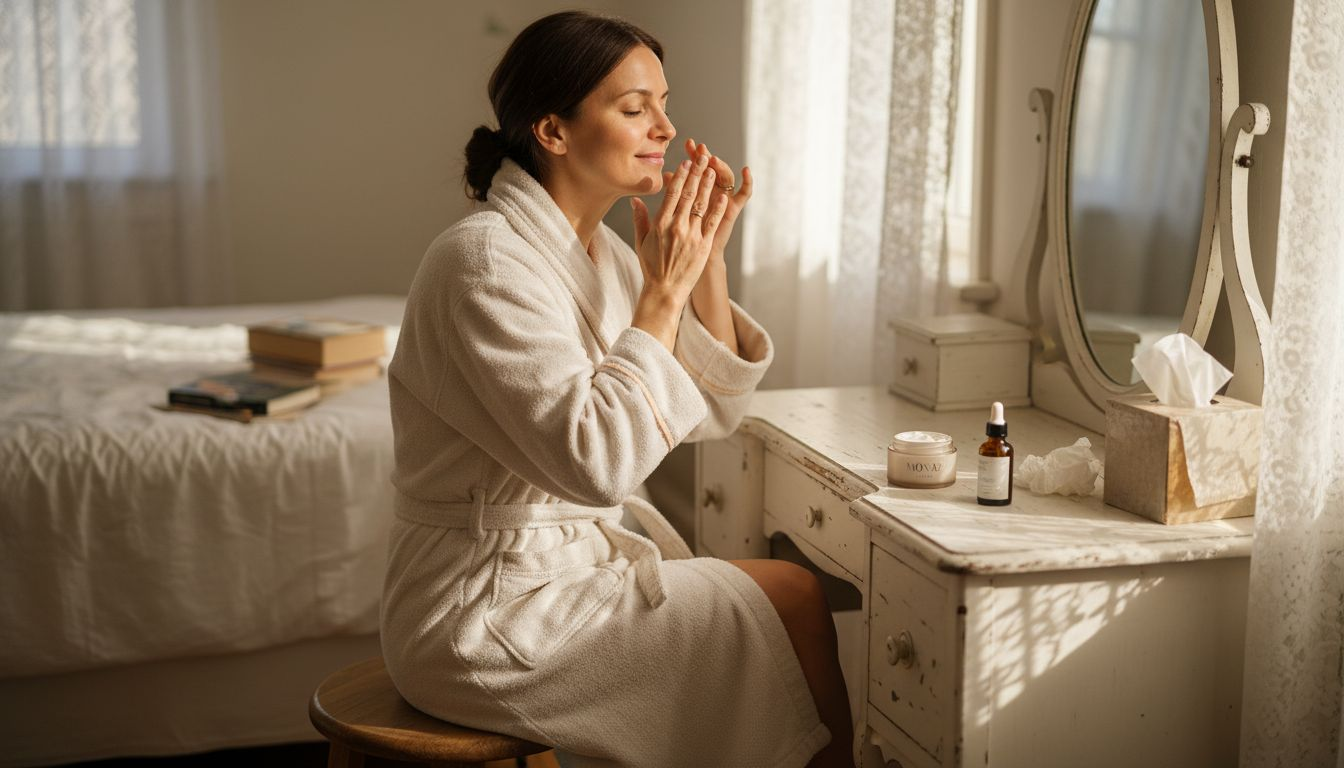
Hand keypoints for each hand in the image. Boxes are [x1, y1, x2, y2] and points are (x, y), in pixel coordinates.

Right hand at [629, 150, 731, 306]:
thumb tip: (635, 199)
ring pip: (701, 204)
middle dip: (696, 173)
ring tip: (713, 169)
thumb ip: (640, 219)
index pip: (672, 194)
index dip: (680, 176)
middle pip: (688, 194)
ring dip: (708, 185)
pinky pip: (712, 222)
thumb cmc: (652, 267)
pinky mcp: (703, 245)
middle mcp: (676, 227)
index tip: (685, 163)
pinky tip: (722, 195)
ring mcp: (691, 236)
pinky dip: (717, 208)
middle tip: (702, 157)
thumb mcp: (641, 241)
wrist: (665, 290)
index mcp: (660, 224)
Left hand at [682, 138, 752, 258]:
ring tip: (714, 160)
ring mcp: (723, 200)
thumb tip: (666, 174)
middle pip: (710, 170)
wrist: (688, 258)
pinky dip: (747, 182)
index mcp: (695, 192)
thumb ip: (671, 194)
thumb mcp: (670, 215)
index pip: (694, 169)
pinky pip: (744, 194)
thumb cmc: (676, 239)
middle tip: (700, 147)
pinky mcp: (733, 209)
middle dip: (705, 158)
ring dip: (722, 167)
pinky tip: (746, 170)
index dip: (692, 157)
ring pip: (726, 178)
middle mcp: (711, 193)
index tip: (687, 144)